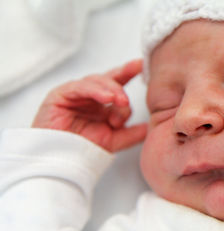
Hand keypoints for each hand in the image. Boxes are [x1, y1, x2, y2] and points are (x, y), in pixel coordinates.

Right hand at [32, 59, 146, 151]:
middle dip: (121, 82)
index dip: (128, 72)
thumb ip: (132, 134)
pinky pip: (80, 87)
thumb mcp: (113, 141)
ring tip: (120, 102)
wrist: (60, 160)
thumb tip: (150, 127)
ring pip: (96, 81)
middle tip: (127, 100)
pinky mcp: (60, 94)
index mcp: (101, 103)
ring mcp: (75, 93)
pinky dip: (95, 90)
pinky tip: (106, 98)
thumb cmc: (82, 149)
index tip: (141, 65)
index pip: (117, 83)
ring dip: (111, 90)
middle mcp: (90, 95)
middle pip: (108, 78)